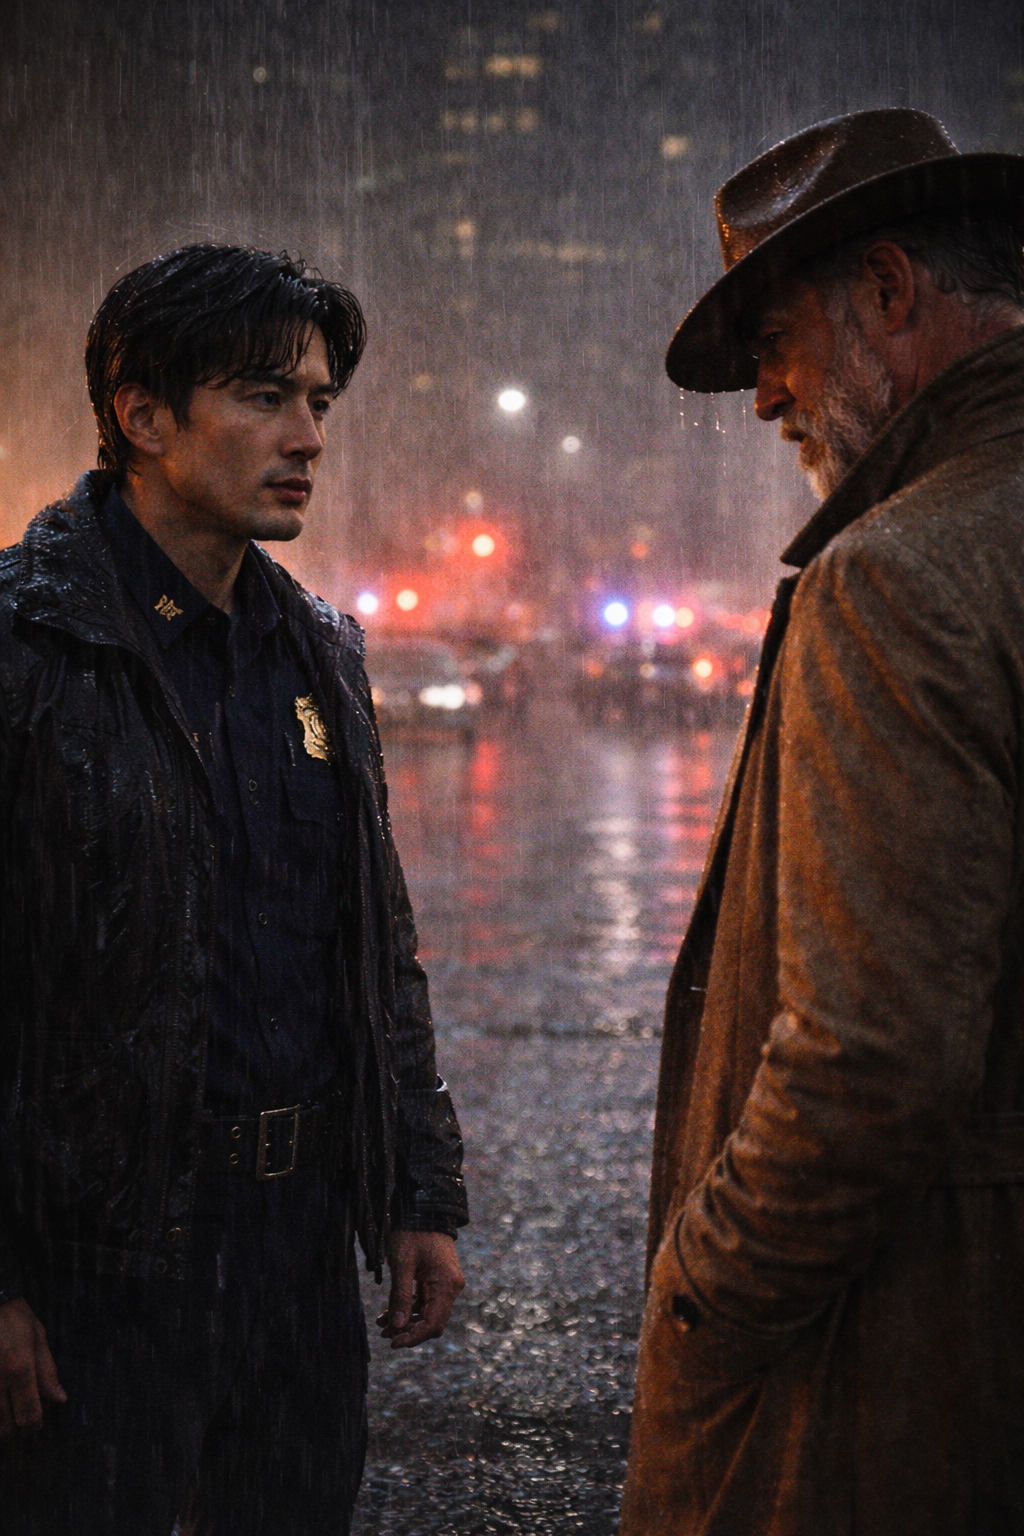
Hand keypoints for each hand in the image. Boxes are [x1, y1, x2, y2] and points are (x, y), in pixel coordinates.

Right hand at [0, 1297, 66, 1435]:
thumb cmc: (13, 1315)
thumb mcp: (36, 1335)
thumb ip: (47, 1370)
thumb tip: (59, 1398)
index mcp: (20, 1368)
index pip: (28, 1414)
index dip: (33, 1426)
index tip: (34, 1426)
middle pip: (4, 1426)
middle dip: (13, 1429)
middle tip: (17, 1422)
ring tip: (5, 1414)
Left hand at [377, 1230, 464, 1349]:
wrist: (423, 1209)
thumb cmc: (413, 1233)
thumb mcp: (402, 1263)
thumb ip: (400, 1296)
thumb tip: (397, 1326)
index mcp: (446, 1284)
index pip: (433, 1323)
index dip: (413, 1337)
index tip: (393, 1342)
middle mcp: (451, 1287)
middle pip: (432, 1321)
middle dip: (408, 1330)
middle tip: (385, 1334)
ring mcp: (446, 1283)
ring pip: (427, 1313)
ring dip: (406, 1321)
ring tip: (382, 1324)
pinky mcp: (438, 1280)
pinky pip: (425, 1301)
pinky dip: (408, 1308)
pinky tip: (389, 1312)